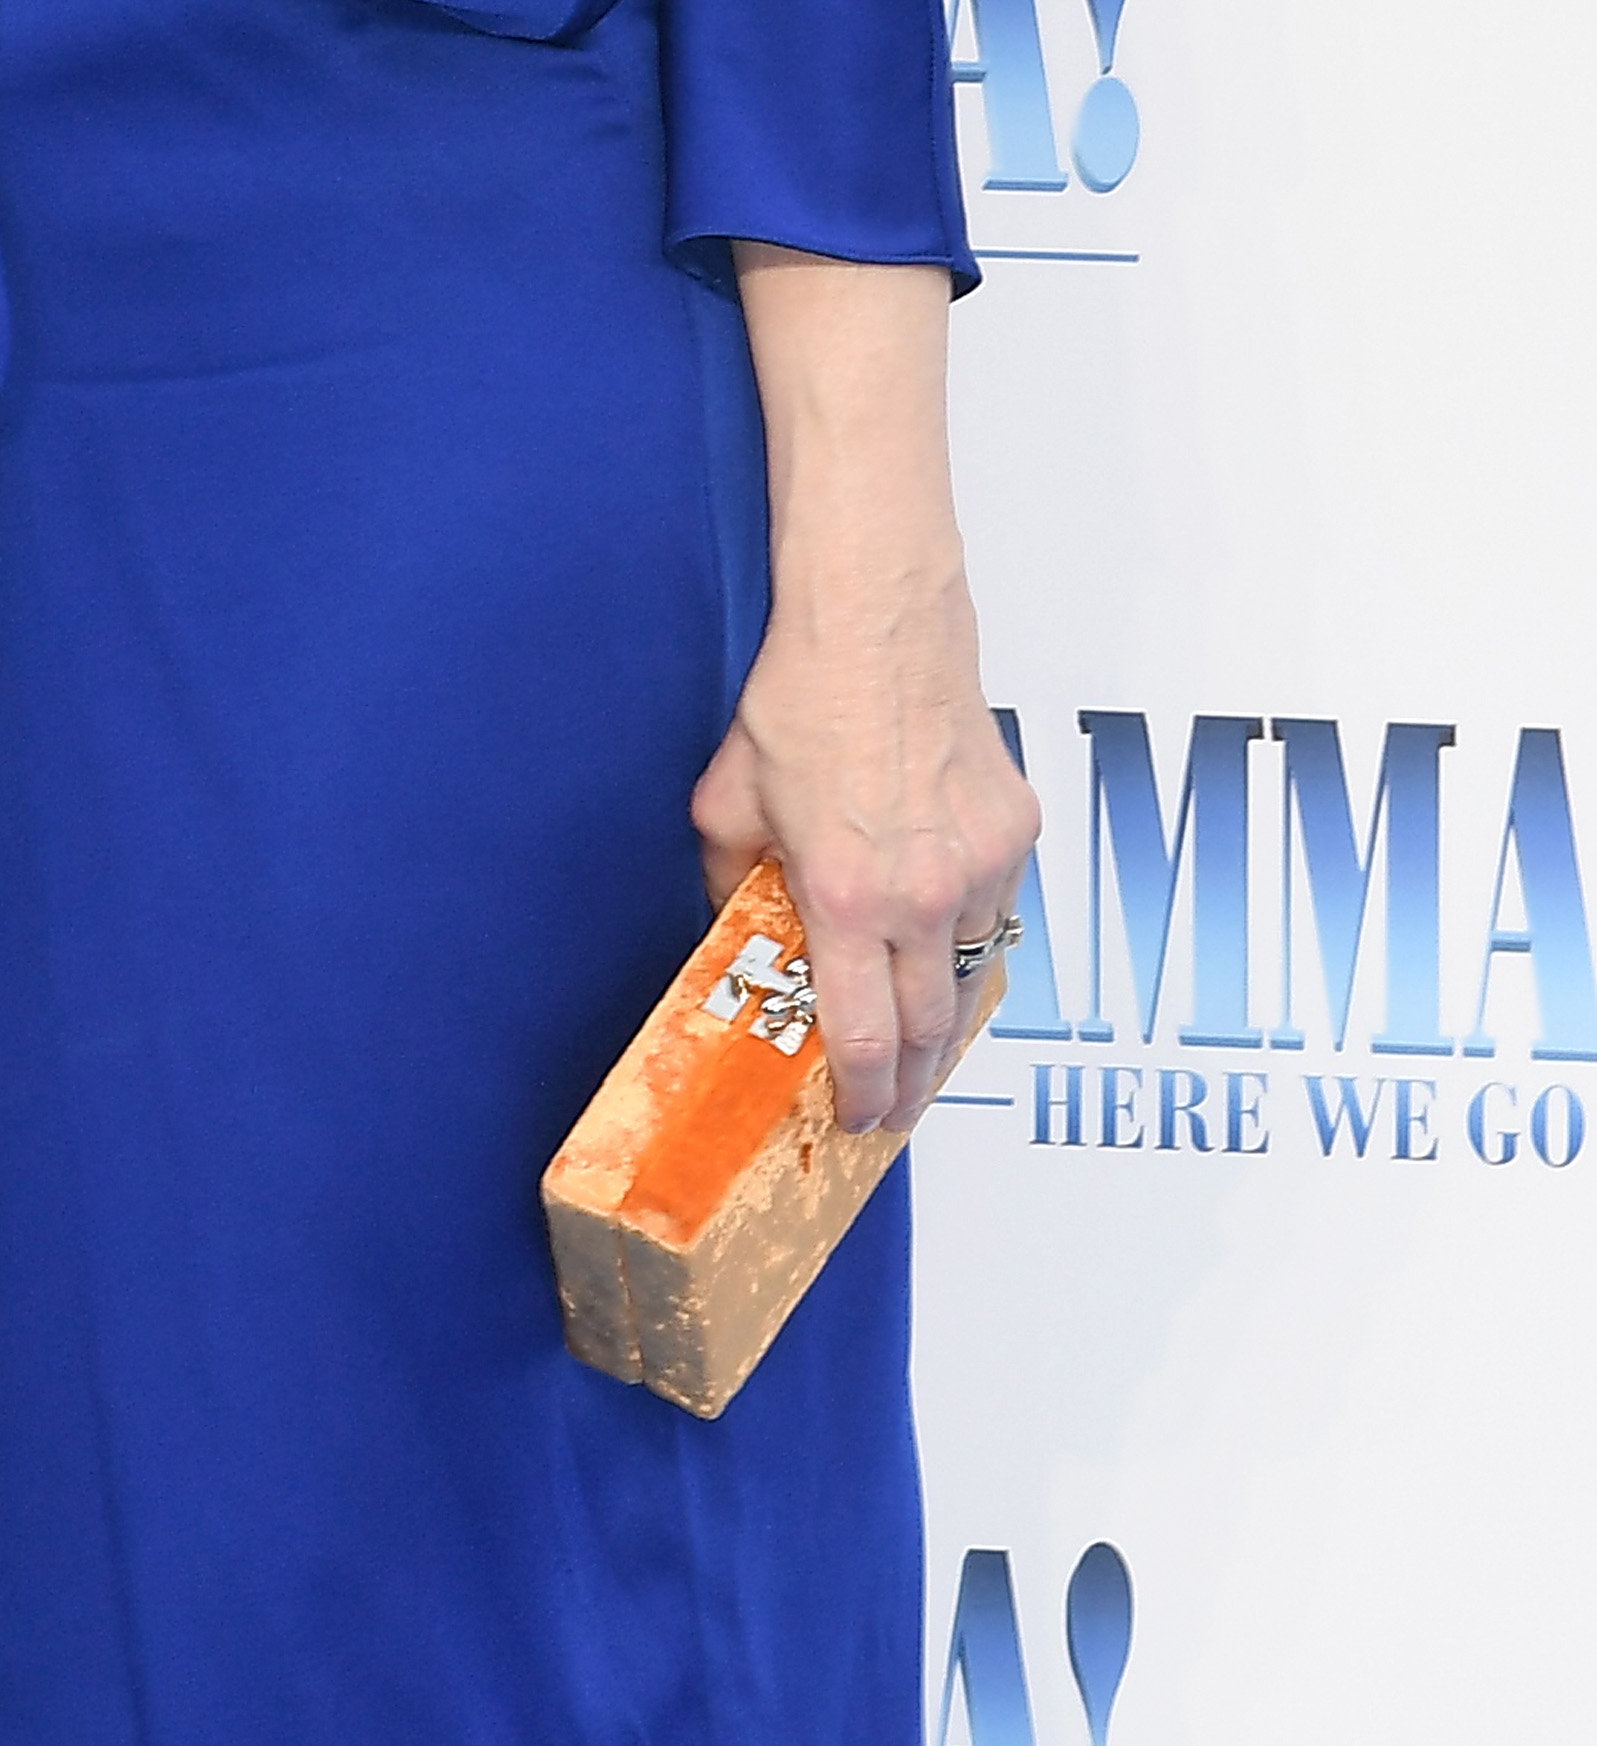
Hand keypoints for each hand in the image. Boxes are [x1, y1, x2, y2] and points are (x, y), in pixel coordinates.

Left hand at [690, 632, 1036, 1141]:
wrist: (877, 625)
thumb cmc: (800, 702)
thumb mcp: (727, 804)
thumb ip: (730, 884)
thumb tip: (734, 931)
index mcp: (848, 897)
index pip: (866, 1038)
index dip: (865, 1096)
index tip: (859, 1121)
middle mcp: (926, 894)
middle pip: (933, 1030)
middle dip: (914, 1083)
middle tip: (895, 1109)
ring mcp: (982, 865)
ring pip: (973, 973)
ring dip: (946, 1014)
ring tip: (921, 1043)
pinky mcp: (1017, 833)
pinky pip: (997, 912)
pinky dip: (971, 938)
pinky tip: (944, 948)